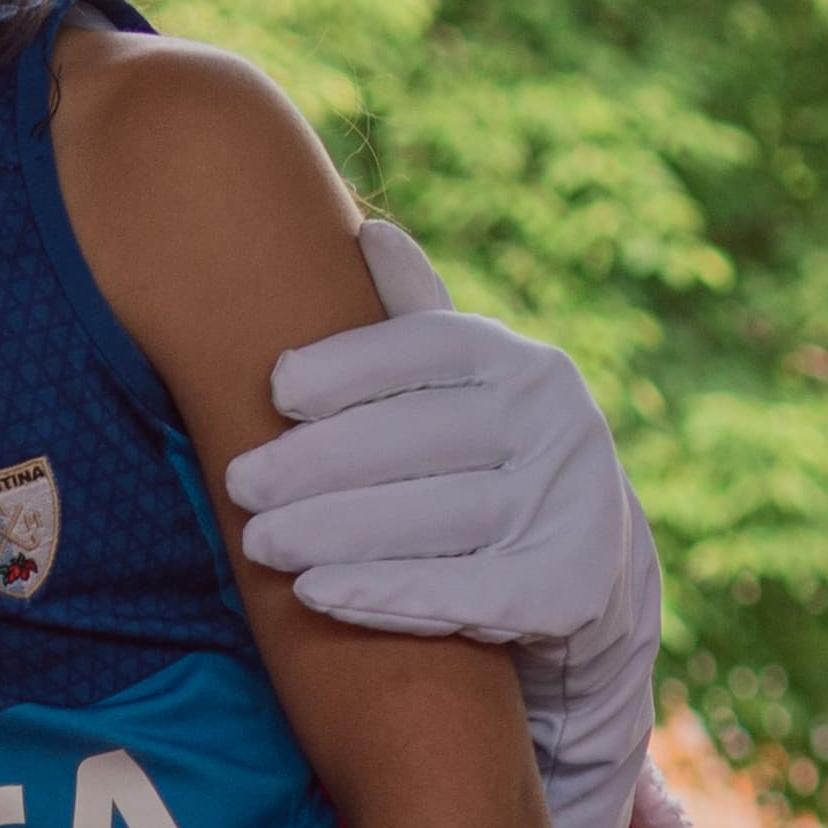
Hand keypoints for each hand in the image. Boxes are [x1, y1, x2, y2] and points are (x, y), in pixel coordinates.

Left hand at [224, 222, 658, 827]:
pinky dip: (384, 594)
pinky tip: (314, 594)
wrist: (587, 581)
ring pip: (434, 515)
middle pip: (417, 437)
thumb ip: (419, 326)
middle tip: (239, 486)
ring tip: (260, 544)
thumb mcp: (467, 395)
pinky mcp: (568, 590)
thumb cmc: (491, 472)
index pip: (427, 349)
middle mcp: (557, 425)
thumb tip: (369, 233)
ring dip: (335, 531)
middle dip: (317, 463)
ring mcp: (569, 507)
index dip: (350, 365)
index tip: (276, 389)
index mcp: (522, 365)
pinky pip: (463, 593)